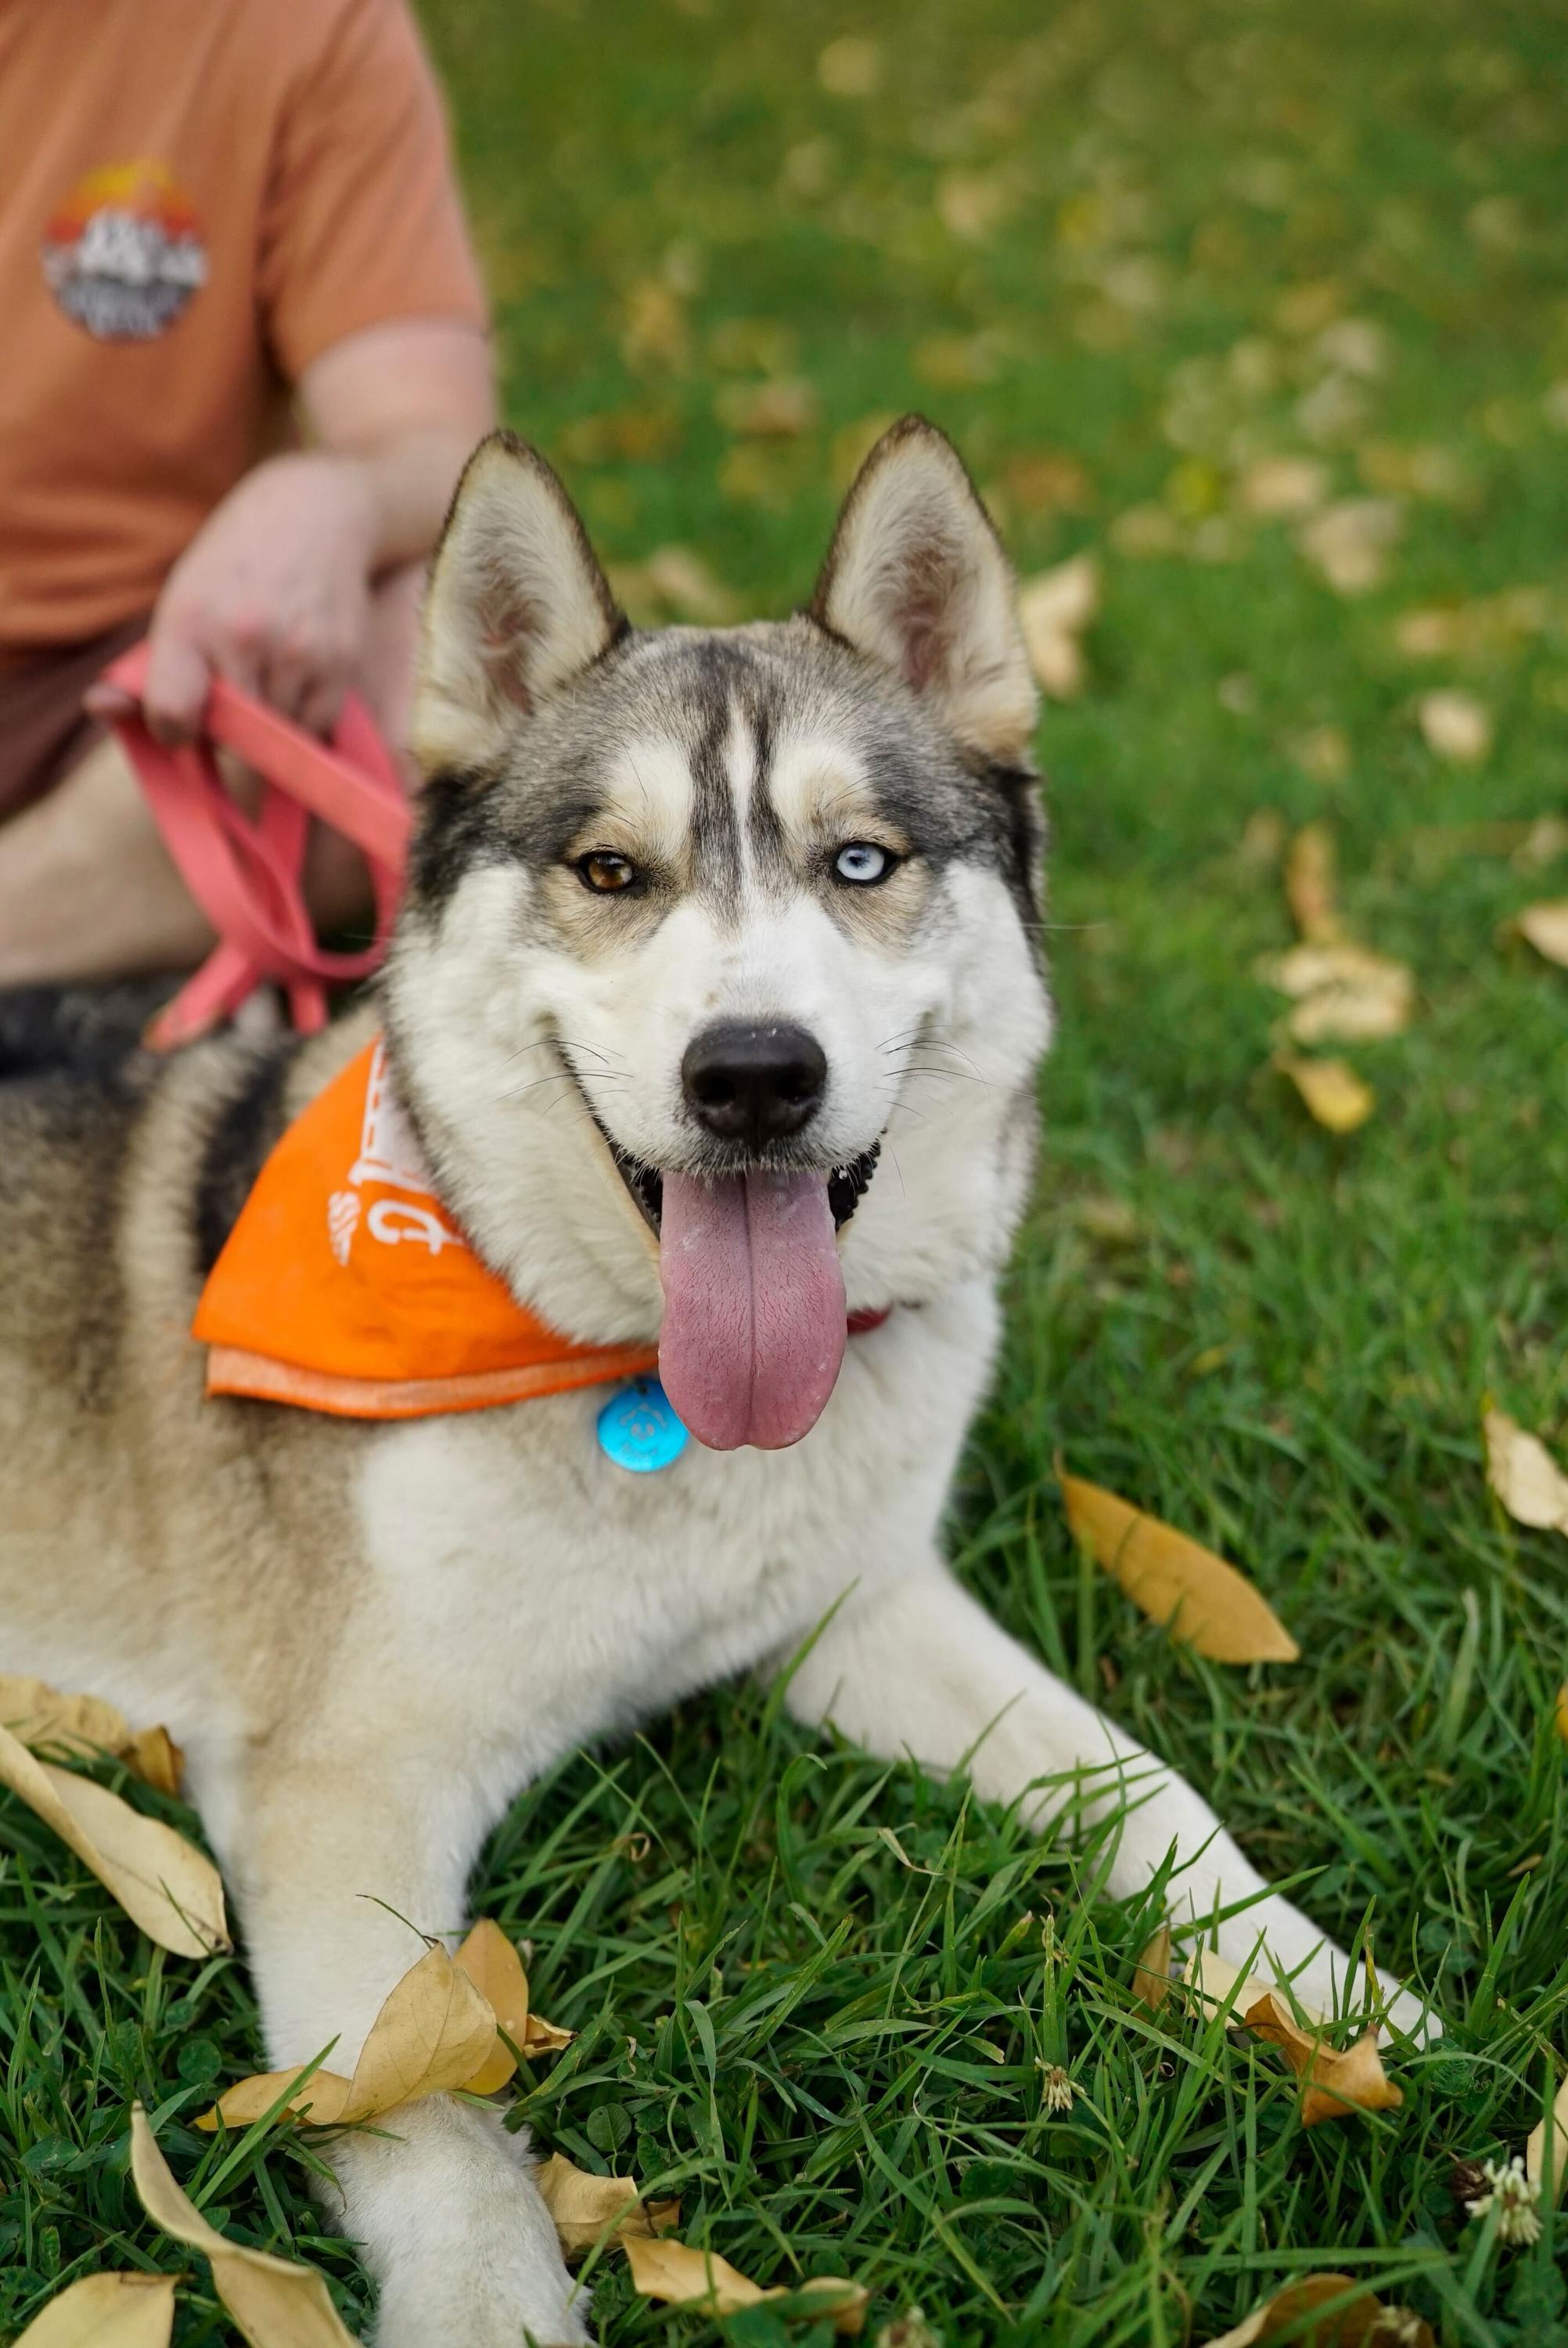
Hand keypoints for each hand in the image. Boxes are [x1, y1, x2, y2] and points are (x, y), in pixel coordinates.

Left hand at [87, 452, 376, 743]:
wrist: (308, 517)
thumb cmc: (230, 575)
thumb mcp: (178, 606)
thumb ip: (141, 672)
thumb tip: (99, 709)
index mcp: (190, 621)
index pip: (173, 711)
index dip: (173, 732)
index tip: (180, 726)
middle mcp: (243, 635)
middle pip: (232, 737)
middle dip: (228, 735)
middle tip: (229, 704)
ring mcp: (297, 649)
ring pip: (278, 737)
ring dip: (269, 729)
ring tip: (265, 683)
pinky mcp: (340, 660)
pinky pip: (316, 724)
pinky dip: (303, 717)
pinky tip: (295, 680)